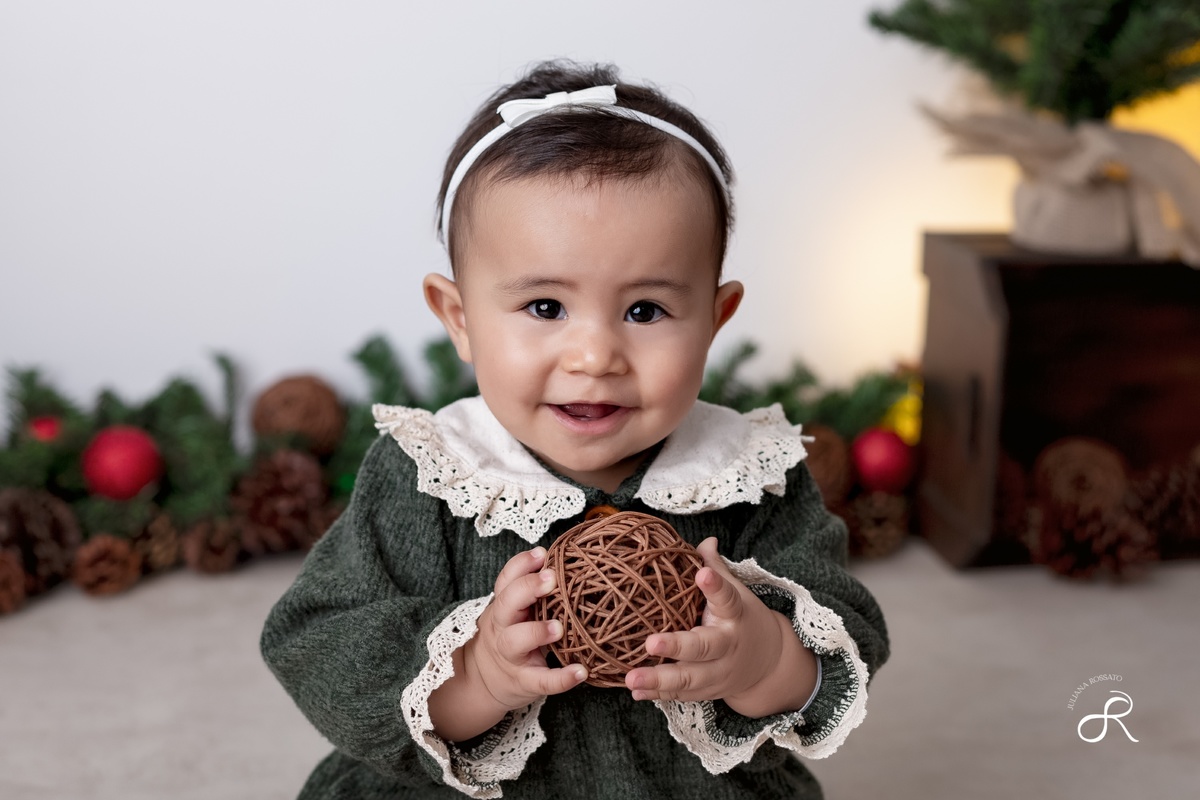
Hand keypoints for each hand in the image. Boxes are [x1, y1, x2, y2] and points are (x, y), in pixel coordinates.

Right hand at [466, 546, 588, 709]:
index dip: (522, 564)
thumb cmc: (510, 635)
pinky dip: (561, 678)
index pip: (506, 580)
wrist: (483, 680)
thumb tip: (568, 559)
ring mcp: (511, 656)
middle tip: (552, 579)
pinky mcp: (524, 682)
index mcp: (503, 605)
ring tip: (560, 627)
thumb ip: (532, 590)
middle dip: (527, 588)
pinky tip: (581, 671)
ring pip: (515, 641)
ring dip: (537, 631)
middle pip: (506, 603)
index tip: (543, 553)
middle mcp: (502, 627)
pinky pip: (541, 681)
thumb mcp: (513, 611)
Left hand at [624, 537, 816, 717]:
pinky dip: (658, 695)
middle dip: (677, 647)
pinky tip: (636, 691)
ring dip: (660, 680)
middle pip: (704, 648)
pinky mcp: (708, 691)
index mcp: (735, 615)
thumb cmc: (744, 619)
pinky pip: (682, 695)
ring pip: (690, 679)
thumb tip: (706, 539)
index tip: (702, 574)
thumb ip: (717, 569)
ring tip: (632, 678)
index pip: (727, 598)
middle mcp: (728, 645)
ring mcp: (719, 673)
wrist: (769, 664)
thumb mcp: (738, 594)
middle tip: (650, 642)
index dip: (715, 587)